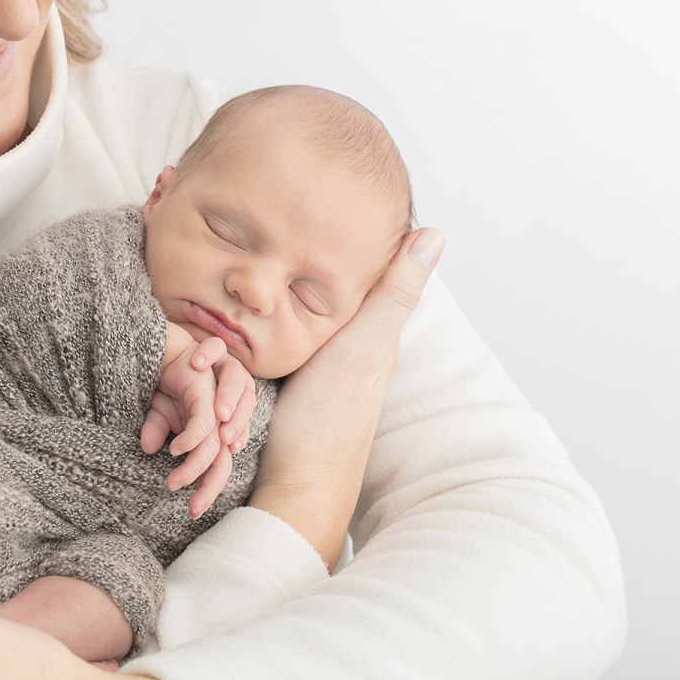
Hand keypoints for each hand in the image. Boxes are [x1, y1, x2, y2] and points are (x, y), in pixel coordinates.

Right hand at [141, 336, 258, 517]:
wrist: (163, 346)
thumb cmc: (165, 379)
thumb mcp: (157, 412)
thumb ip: (156, 430)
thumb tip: (147, 449)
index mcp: (212, 430)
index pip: (217, 466)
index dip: (208, 488)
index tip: (192, 510)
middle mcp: (218, 421)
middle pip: (223, 462)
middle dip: (210, 487)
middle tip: (192, 508)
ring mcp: (214, 406)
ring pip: (215, 445)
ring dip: (198, 467)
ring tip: (175, 481)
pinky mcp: (205, 391)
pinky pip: (203, 421)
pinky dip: (192, 439)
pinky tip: (176, 450)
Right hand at [249, 228, 443, 568]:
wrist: (294, 488)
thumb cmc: (329, 419)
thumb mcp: (362, 346)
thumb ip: (392, 292)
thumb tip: (436, 232)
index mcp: (372, 336)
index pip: (371, 271)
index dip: (357, 234)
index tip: (339, 191)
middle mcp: (349, 351)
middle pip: (330, 291)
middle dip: (309, 255)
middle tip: (283, 208)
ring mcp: (315, 370)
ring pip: (299, 314)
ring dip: (279, 288)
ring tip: (254, 245)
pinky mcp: (281, 384)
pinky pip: (274, 336)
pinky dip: (263, 315)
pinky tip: (243, 305)